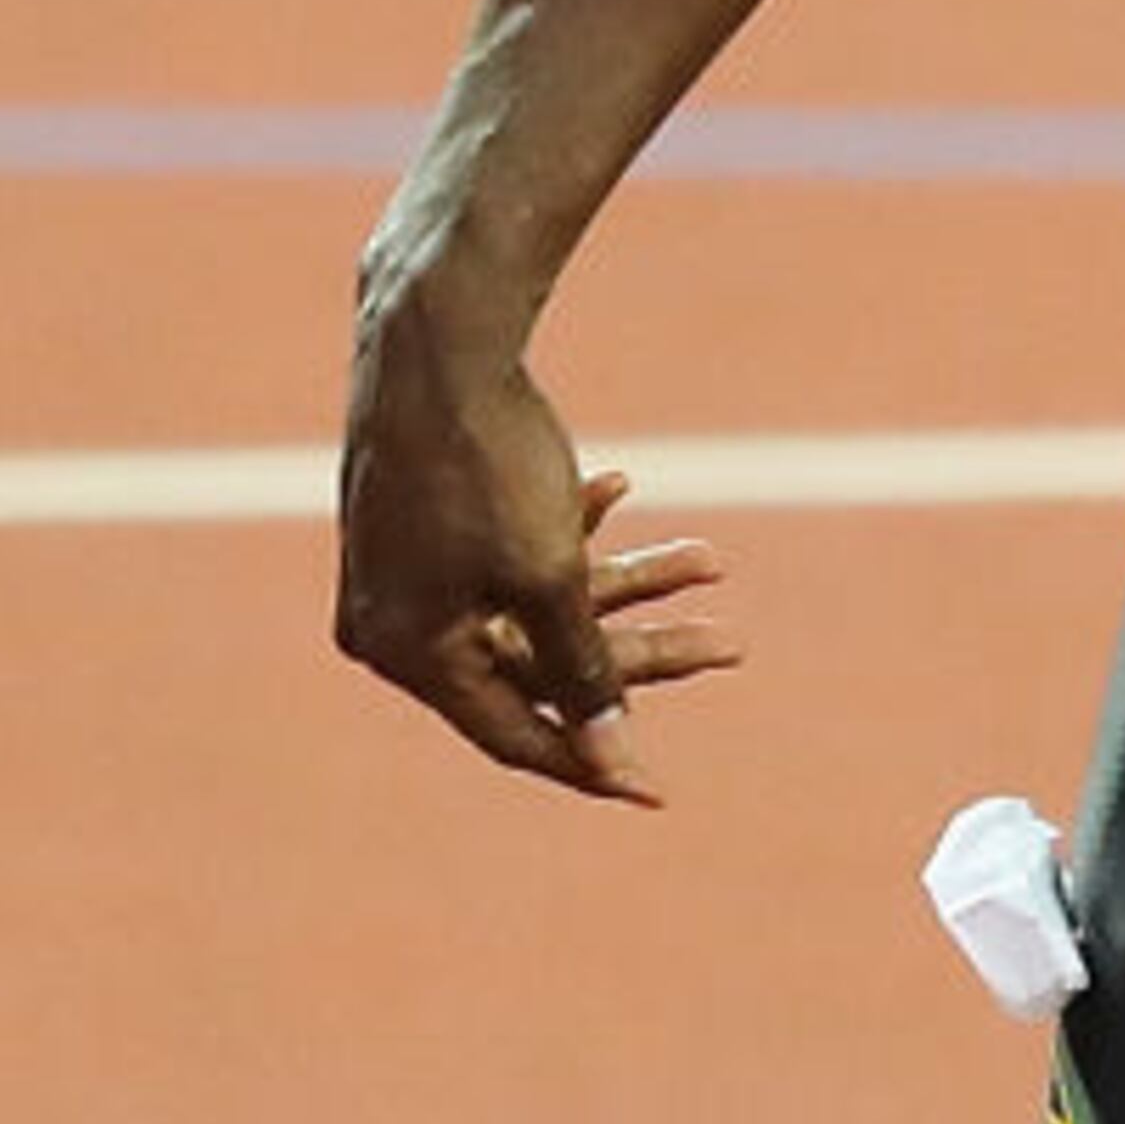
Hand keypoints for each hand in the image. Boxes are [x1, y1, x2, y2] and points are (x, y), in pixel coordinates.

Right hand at [335, 312, 737, 800]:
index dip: (593, 761)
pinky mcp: (426, 518)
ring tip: (708, 559)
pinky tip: (622, 486)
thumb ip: (580, 672)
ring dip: (628, 581)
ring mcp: (406, 568)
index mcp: (409, 654)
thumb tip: (611, 754)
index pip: (513, 735)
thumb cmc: (489, 463)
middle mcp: (395, 623)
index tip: (659, 790)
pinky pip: (509, 548)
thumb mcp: (548, 580)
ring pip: (537, 602)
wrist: (437, 333)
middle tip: (729, 644)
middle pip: (538, 667)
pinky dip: (570, 526)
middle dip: (639, 654)